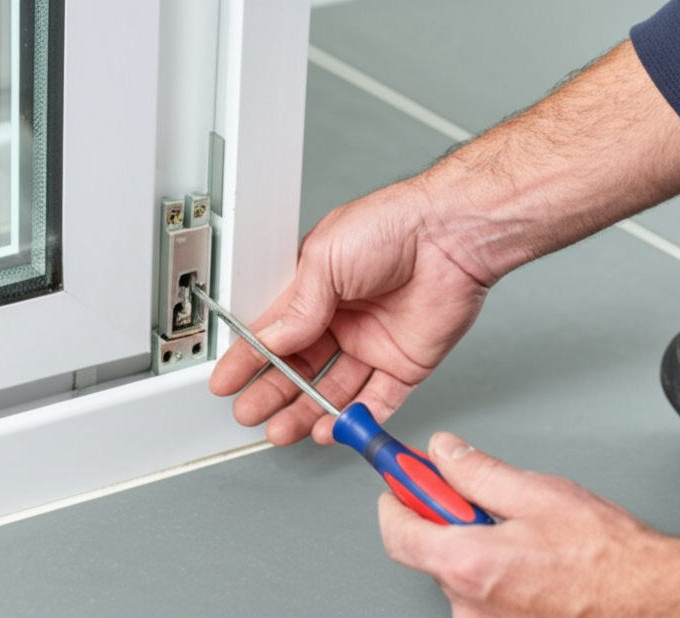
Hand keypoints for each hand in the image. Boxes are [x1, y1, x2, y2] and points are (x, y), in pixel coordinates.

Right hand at [209, 180, 489, 444]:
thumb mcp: (324, 260)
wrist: (453, 234)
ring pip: (332, 391)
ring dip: (306, 412)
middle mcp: (343, 320)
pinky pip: (377, 401)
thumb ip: (297, 308)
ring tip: (283, 430)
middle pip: (299, 369)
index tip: (227, 382)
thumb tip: (271, 341)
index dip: (248, 359)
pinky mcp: (406, 364)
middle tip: (251, 413)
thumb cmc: (393, 225)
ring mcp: (373, 344)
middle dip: (272, 394)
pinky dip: (354, 418)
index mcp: (316, 291)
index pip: (273, 334)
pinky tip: (331, 428)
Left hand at [381, 432, 679, 616]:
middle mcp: (468, 601)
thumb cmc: (607, 556)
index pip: (397, 532)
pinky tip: (524, 558)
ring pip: (456, 570)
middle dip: (442, 517)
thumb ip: (476, 470)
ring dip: (471, 545)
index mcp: (468, 563)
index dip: (396, 499)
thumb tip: (443, 452)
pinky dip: (490, 569)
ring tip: (516, 532)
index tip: (398, 479)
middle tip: (471, 496)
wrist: (650, 599)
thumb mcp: (536, 492)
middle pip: (426, 549)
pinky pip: (479, 590)